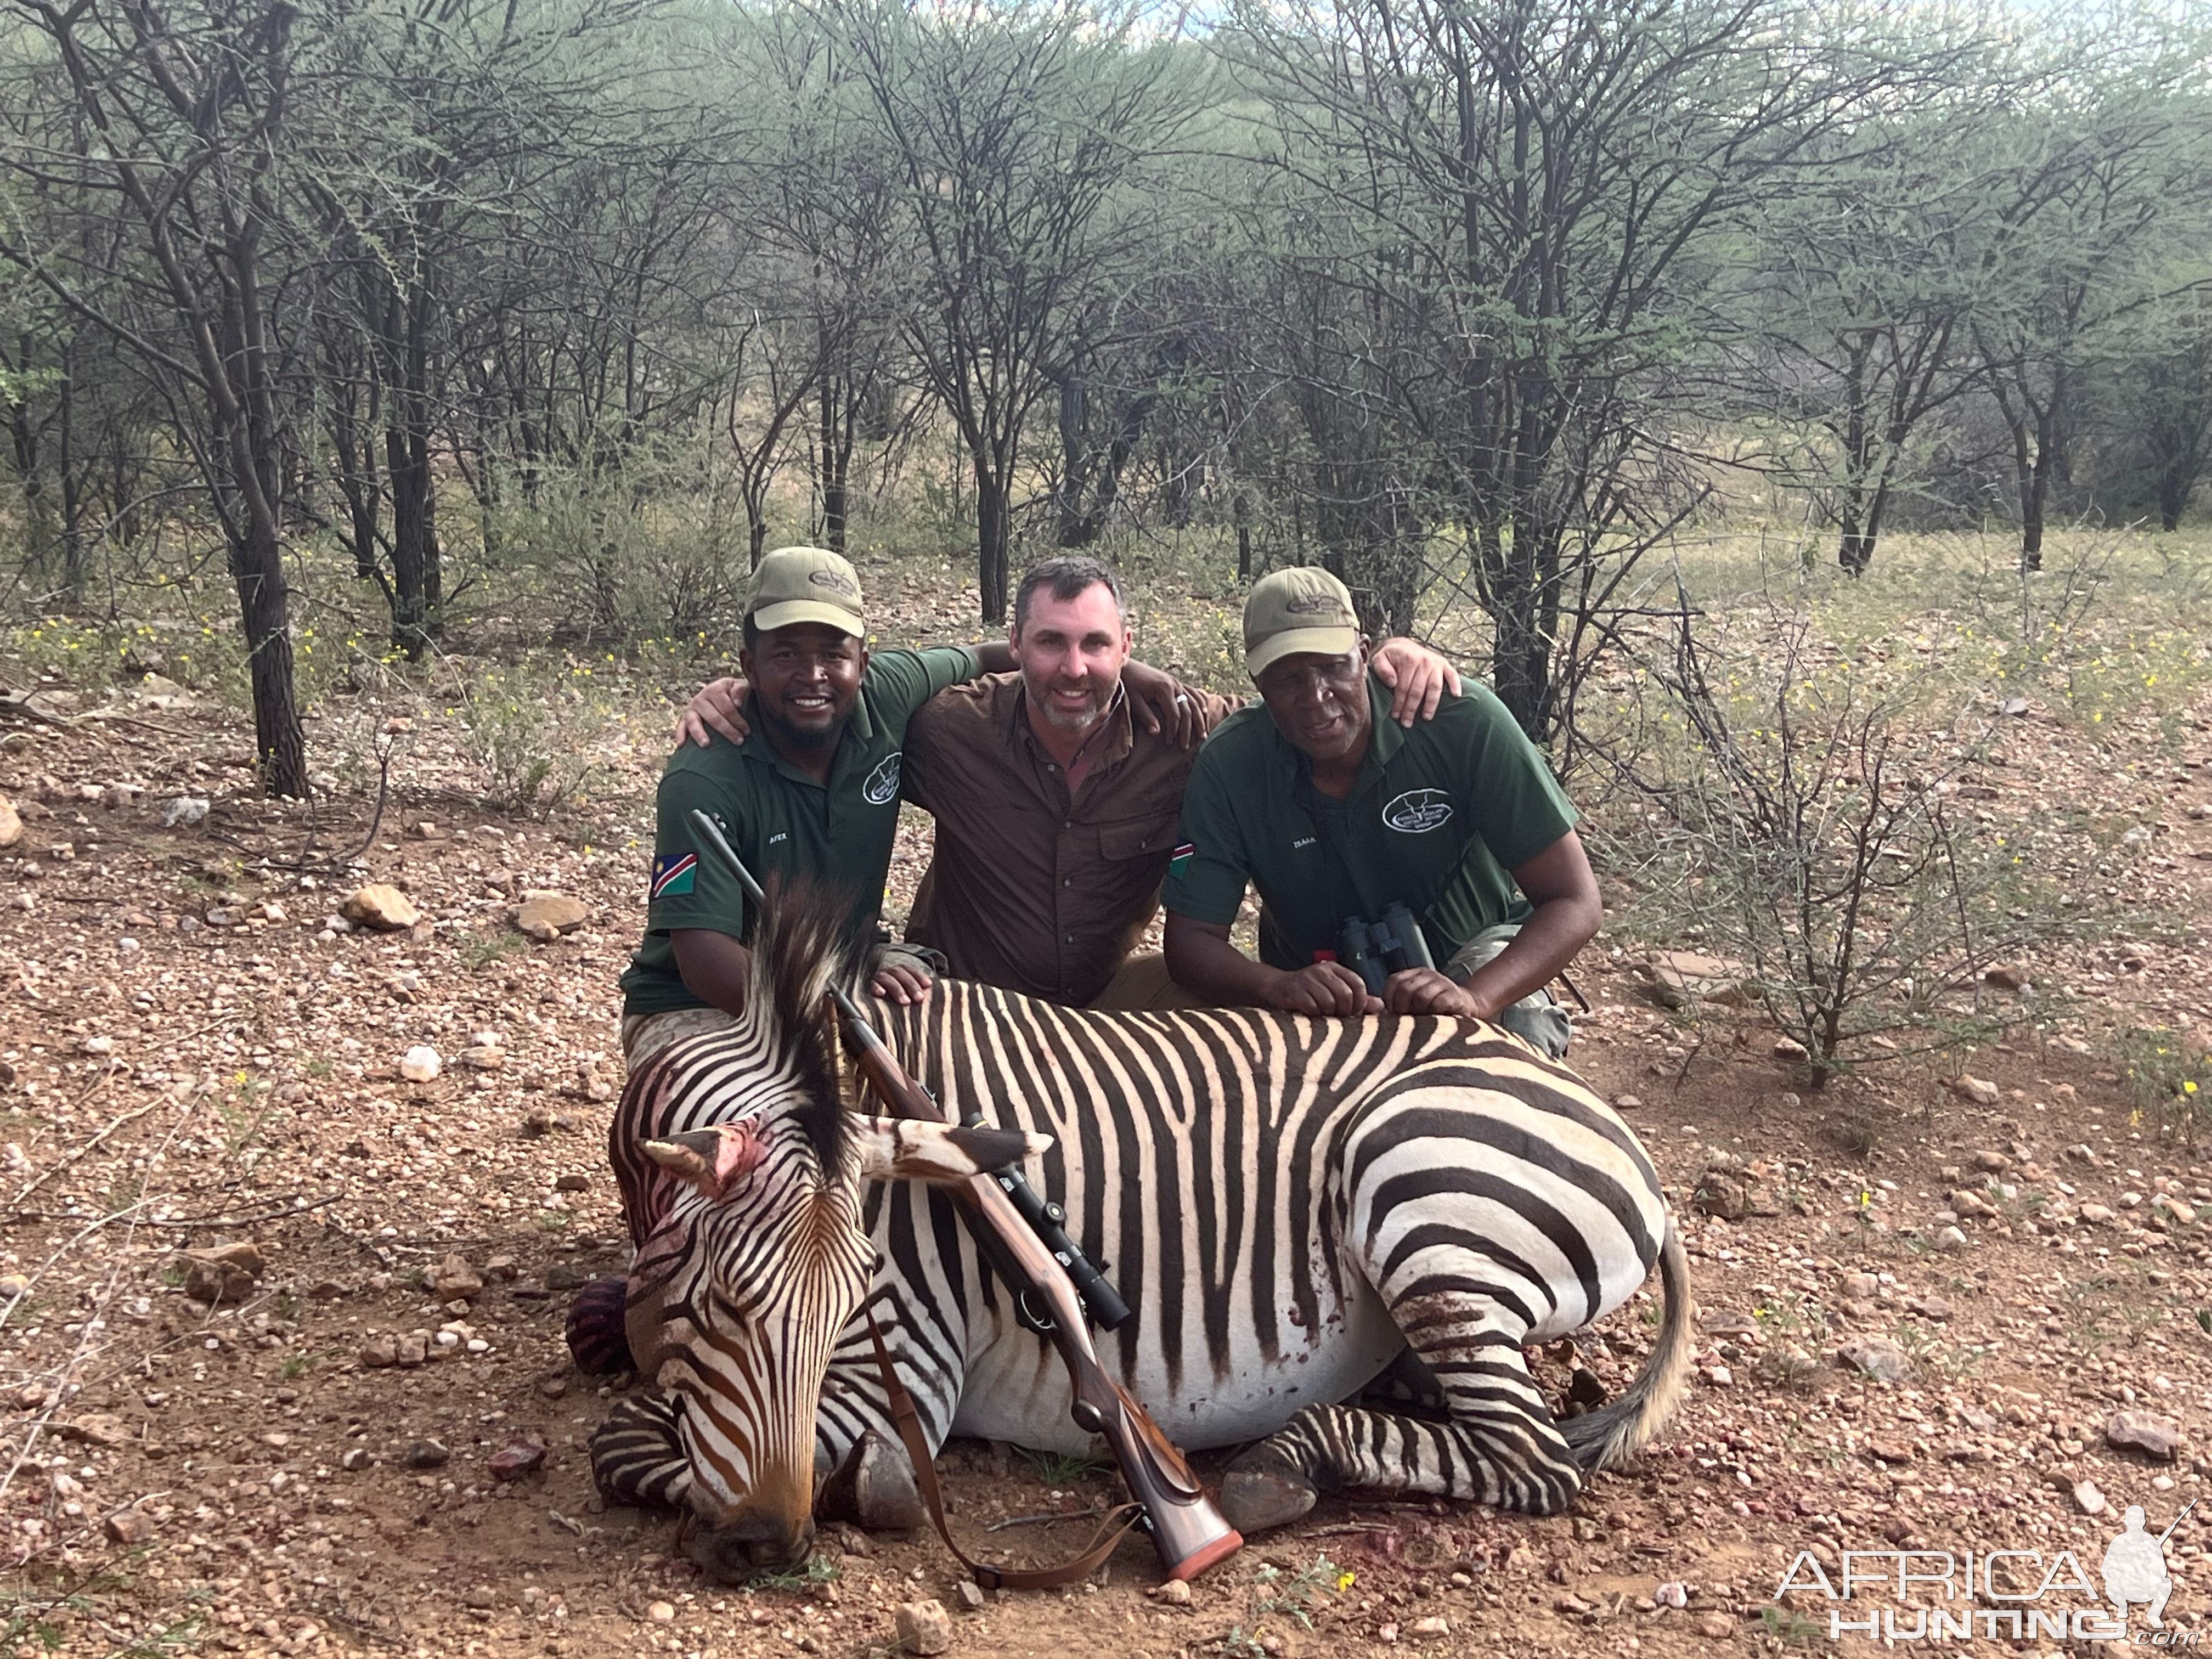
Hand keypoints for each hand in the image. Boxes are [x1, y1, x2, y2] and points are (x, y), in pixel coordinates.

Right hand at [675, 677, 748, 747]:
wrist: (721, 690)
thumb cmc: (734, 691)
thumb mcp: (740, 686)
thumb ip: (740, 690)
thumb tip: (737, 703)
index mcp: (714, 689)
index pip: (726, 707)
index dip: (738, 720)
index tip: (747, 731)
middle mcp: (700, 698)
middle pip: (713, 717)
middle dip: (727, 730)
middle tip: (739, 741)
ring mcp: (691, 709)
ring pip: (694, 722)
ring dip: (699, 733)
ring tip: (706, 744)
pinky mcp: (685, 718)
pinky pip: (681, 727)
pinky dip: (680, 735)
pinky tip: (681, 745)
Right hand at [869, 957, 932, 1004]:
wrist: (860, 989)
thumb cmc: (889, 994)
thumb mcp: (901, 988)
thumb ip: (911, 990)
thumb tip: (926, 995)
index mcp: (895, 970)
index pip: (908, 969)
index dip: (919, 976)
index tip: (928, 985)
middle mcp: (886, 972)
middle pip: (899, 973)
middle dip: (911, 985)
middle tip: (919, 998)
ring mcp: (875, 978)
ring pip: (887, 979)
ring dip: (897, 989)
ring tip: (905, 1002)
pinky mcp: (865, 985)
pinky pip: (870, 984)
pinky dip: (876, 987)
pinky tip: (881, 993)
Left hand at [1123, 660, 1210, 748]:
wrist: (1129, 667)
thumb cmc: (1130, 684)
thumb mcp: (1135, 701)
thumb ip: (1146, 717)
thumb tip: (1157, 734)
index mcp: (1164, 689)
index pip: (1174, 715)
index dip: (1173, 730)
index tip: (1169, 743)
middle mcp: (1175, 685)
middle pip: (1187, 711)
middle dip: (1187, 730)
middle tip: (1185, 747)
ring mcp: (1178, 683)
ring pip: (1194, 703)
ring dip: (1199, 720)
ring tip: (1203, 735)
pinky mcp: (1177, 682)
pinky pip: (1193, 692)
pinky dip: (1200, 702)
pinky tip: (1205, 712)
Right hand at [1265, 962, 1383, 1017]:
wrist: (1277, 988)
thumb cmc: (1310, 992)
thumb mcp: (1334, 991)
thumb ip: (1358, 999)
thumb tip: (1382, 1006)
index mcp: (1334, 968)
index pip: (1357, 983)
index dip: (1360, 1001)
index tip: (1354, 1012)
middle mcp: (1322, 970)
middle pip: (1345, 995)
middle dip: (1344, 1011)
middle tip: (1338, 1017)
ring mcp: (1307, 979)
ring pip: (1329, 1002)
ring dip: (1328, 1014)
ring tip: (1323, 1015)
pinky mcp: (1295, 991)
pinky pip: (1312, 1007)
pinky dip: (1314, 1015)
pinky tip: (1311, 1014)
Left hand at [1370, 639, 1461, 726]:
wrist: (1403, 645)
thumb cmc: (1391, 656)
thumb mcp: (1379, 658)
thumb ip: (1382, 669)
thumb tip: (1392, 683)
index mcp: (1408, 660)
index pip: (1403, 687)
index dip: (1399, 703)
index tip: (1396, 716)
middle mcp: (1424, 661)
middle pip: (1418, 690)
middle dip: (1412, 709)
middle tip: (1407, 723)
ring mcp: (1436, 663)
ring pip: (1435, 687)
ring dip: (1431, 704)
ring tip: (1426, 717)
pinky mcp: (1444, 664)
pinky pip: (1452, 675)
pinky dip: (1456, 685)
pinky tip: (1456, 696)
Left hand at [1382, 967, 1481, 1017]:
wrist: (1466, 1005)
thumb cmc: (1434, 1008)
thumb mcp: (1414, 1001)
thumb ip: (1398, 1003)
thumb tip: (1378, 1014)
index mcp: (1415, 974)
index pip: (1394, 980)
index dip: (1389, 999)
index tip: (1392, 1014)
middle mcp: (1428, 975)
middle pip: (1406, 988)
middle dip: (1402, 1008)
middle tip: (1406, 1021)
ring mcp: (1443, 983)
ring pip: (1422, 995)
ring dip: (1419, 1012)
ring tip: (1420, 1022)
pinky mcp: (1456, 996)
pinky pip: (1439, 1002)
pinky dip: (1434, 1013)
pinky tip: (1434, 1020)